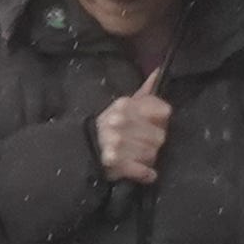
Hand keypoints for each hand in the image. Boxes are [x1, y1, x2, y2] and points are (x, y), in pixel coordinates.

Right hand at [94, 71, 170, 186]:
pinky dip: (145, 174)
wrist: (80, 149)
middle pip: (160, 136)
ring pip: (153, 154)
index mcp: (125, 104)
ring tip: (134, 155)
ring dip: (147, 159)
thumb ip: (145, 92)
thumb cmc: (108, 126)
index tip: (152, 124)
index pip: (164, 112)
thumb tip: (161, 69)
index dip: (160, 121)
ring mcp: (116, 142)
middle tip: (140, 143)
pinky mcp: (115, 163)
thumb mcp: (124, 106)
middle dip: (153, 142)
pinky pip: (145, 172)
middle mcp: (120, 121)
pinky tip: (139, 171)